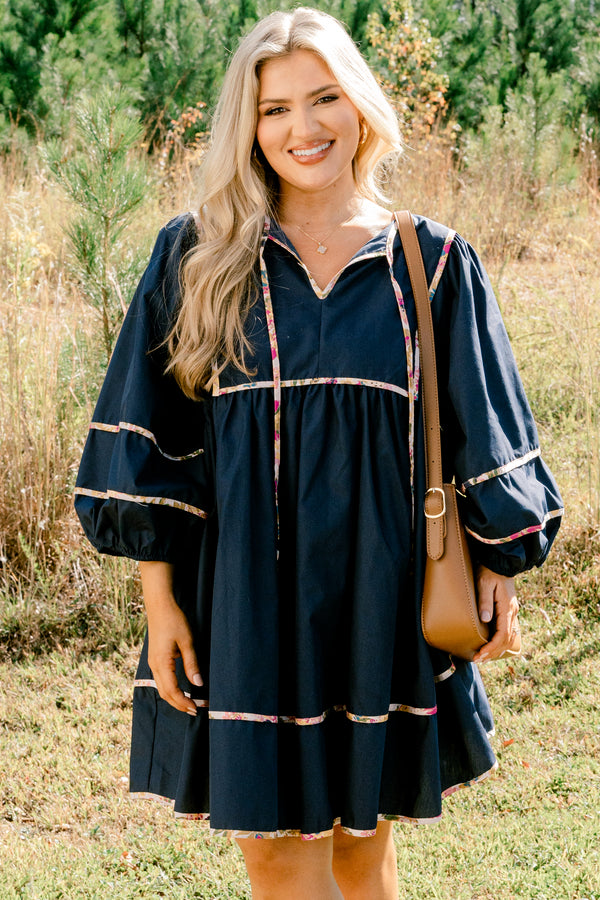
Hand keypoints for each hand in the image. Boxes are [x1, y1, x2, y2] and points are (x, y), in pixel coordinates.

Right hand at [139, 561, 201, 715]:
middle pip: (164, 693)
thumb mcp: (187, 641)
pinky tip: (179, 690)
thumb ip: (192, 663)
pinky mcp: (155, 658)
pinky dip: (169, 689)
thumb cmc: (174, 620)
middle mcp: (154, 665)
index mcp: (162, 663)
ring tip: (188, 704)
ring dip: (174, 698)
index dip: (183, 702)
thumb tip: (198, 684)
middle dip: (179, 704)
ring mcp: (153, 662)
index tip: (196, 708)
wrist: (159, 606)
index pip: (172, 691)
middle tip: (194, 710)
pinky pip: (160, 680)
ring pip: (161, 688)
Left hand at [472, 564, 519, 662]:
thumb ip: (485, 601)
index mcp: (507, 608)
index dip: (492, 647)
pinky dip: (501, 642)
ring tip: (484, 656)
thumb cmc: (489, 571)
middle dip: (493, 652)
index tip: (480, 655)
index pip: (502, 635)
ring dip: (498, 649)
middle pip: (507, 640)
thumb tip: (485, 620)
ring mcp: (512, 612)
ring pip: (510, 637)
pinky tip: (493, 645)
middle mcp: (512, 612)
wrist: (499, 561)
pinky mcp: (509, 610)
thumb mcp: (484, 584)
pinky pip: (508, 631)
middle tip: (479, 659)